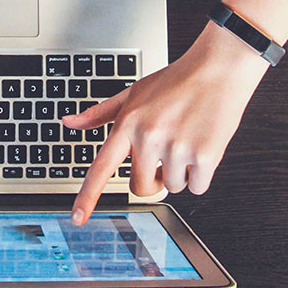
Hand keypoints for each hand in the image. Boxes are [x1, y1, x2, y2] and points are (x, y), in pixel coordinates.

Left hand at [66, 23, 269, 224]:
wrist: (218, 69)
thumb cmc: (176, 81)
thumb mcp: (133, 92)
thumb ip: (100, 113)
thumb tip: (69, 123)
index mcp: (128, 123)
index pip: (102, 167)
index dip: (88, 196)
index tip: (78, 218)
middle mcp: (149, 137)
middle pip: (141, 188)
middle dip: (153, 179)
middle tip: (164, 155)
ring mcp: (177, 148)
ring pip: (172, 187)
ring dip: (180, 173)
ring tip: (186, 140)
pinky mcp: (205, 156)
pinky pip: (197, 187)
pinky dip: (201, 175)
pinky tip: (202, 146)